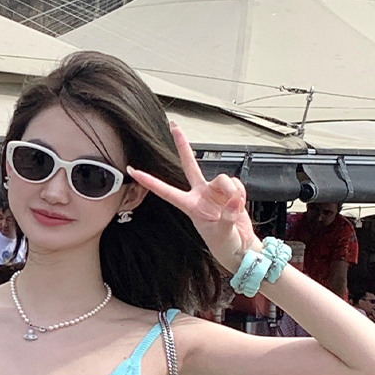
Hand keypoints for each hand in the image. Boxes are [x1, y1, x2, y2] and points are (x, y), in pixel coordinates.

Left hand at [127, 121, 254, 271]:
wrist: (241, 248)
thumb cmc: (225, 245)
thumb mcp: (222, 232)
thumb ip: (226, 213)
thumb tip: (231, 198)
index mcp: (190, 206)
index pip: (166, 190)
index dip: (149, 181)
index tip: (133, 170)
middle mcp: (201, 195)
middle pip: (189, 164)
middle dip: (182, 144)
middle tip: (174, 126)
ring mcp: (215, 192)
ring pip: (223, 179)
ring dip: (232, 192)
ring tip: (234, 208)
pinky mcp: (230, 192)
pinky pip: (237, 185)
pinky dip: (241, 194)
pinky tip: (239, 205)